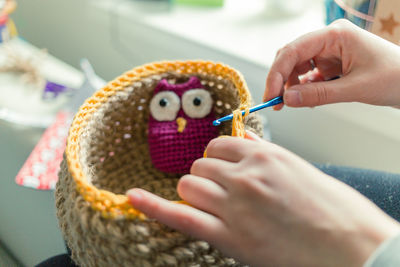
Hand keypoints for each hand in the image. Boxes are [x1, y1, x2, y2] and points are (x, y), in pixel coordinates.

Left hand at [127, 132, 399, 266]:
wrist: (353, 248)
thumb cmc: (334, 211)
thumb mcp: (299, 170)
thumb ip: (265, 154)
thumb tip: (243, 142)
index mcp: (265, 155)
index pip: (219, 144)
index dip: (217, 158)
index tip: (220, 168)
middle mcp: (245, 175)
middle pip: (200, 165)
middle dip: (206, 177)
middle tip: (222, 193)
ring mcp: (234, 204)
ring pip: (190, 184)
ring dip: (195, 193)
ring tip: (214, 206)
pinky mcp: (228, 235)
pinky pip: (179, 216)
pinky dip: (153, 207)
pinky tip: (132, 198)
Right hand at [265, 19, 399, 108]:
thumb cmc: (395, 78)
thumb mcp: (355, 88)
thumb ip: (318, 95)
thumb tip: (287, 100)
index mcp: (335, 35)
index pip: (294, 50)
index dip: (277, 73)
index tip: (270, 95)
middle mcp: (329, 40)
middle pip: (291, 57)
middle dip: (281, 80)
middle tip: (276, 103)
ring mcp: (329, 52)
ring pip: (297, 67)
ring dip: (291, 86)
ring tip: (293, 104)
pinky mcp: (331, 64)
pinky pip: (308, 76)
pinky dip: (303, 89)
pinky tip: (307, 101)